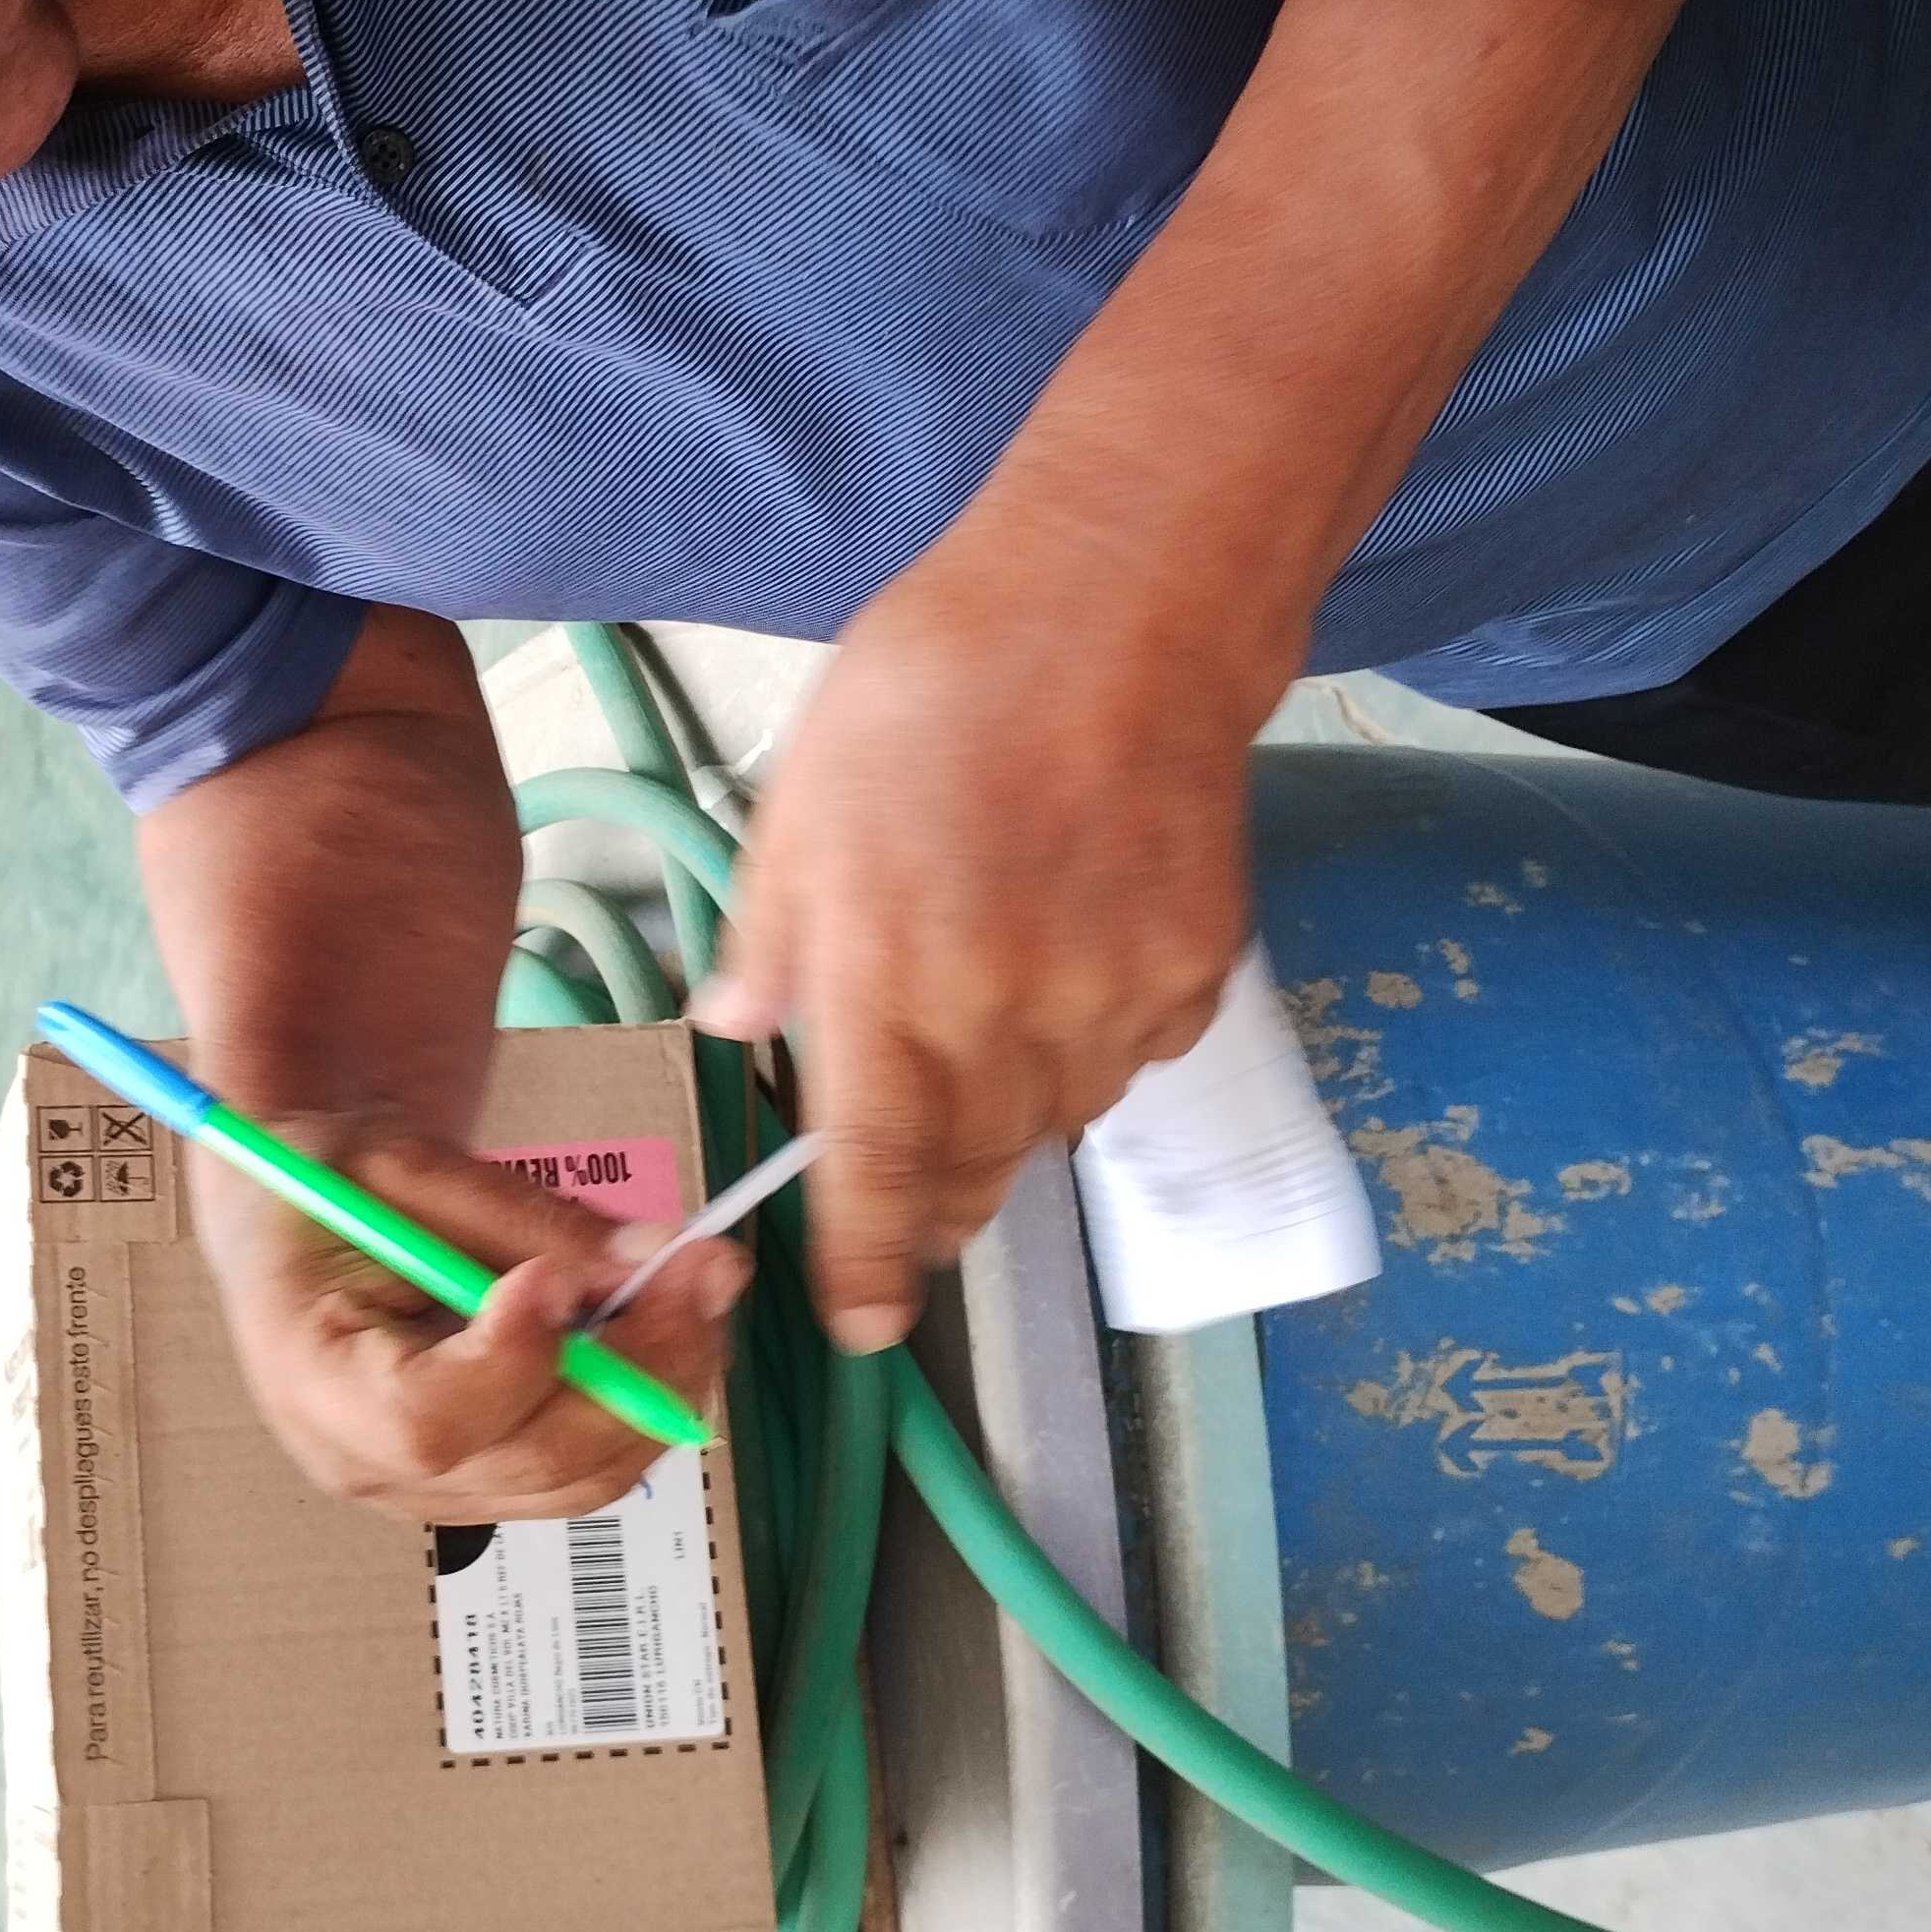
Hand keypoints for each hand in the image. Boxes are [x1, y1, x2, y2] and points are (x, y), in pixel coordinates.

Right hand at [196, 1116, 746, 1521]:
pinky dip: (644, 1400)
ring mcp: (431, 1490)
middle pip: (531, 1457)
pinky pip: (588, 1469)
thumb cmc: (330, 1184)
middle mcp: (367, 1463)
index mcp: (313, 1379)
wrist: (299, 1223)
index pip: (425, 1419)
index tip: (561, 1276)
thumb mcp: (407, 1166)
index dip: (512, 1360)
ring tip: (701, 1282)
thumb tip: (665, 1258)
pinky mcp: (484, 1485)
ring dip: (664, 1384)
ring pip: (581, 1475)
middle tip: (706, 1267)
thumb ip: (530, 1219)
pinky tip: (668, 1322)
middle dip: (638, 1366)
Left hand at [696, 535, 1263, 1353]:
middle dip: (935, 1210)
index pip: (874, 1176)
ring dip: (1009, 1122)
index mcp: (885, 985)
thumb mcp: (799, 806)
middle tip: (910, 1208)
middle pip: (973, 1175)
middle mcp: (1002, 1018)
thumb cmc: (935, 689)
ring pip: (1054, 1124)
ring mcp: (1112, 1003)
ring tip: (983, 1044)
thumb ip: (769, 939)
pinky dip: (1089, 1049)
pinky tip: (1066, 969)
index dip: (865, 1266)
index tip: (859, 1320)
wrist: (1119, 610)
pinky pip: (1128, 1059)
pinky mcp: (1193, 974)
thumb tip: (736, 1028)